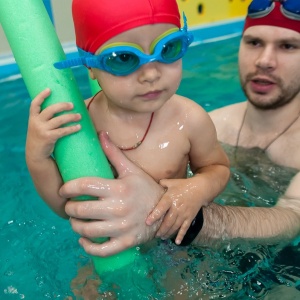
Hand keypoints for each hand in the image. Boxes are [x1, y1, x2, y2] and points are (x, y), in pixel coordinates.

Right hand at [26, 88, 80, 161]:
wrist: (36, 154)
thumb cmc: (40, 137)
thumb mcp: (38, 126)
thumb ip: (44, 118)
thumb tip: (61, 108)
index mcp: (33, 118)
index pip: (34, 104)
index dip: (41, 96)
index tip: (49, 89)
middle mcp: (36, 122)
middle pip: (50, 110)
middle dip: (62, 106)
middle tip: (72, 105)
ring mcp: (42, 130)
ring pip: (59, 120)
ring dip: (70, 117)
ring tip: (79, 116)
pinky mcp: (48, 137)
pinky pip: (62, 131)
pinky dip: (72, 129)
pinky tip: (79, 127)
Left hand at [61, 131, 164, 256]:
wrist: (165, 211)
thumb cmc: (146, 188)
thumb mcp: (131, 170)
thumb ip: (114, 153)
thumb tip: (101, 134)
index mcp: (118, 188)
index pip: (84, 186)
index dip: (68, 188)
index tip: (63, 190)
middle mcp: (118, 208)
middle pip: (81, 210)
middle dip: (69, 208)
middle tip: (69, 205)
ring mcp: (122, 228)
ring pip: (87, 230)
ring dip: (75, 225)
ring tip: (75, 220)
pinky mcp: (126, 242)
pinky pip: (101, 250)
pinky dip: (88, 246)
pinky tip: (83, 239)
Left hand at [146, 178, 200, 244]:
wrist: (200, 188)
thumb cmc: (183, 185)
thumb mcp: (172, 182)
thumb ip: (162, 183)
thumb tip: (153, 184)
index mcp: (170, 198)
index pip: (161, 208)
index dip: (154, 216)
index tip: (147, 222)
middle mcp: (176, 207)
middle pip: (168, 221)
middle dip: (161, 229)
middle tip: (155, 235)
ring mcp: (184, 213)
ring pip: (175, 226)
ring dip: (168, 233)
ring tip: (162, 237)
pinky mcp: (190, 217)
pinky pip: (185, 228)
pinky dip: (181, 235)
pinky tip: (177, 242)